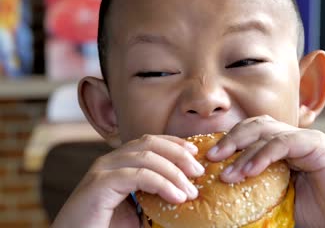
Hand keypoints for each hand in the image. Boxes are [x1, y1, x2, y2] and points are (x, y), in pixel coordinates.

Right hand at [51, 135, 204, 227]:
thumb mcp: (139, 210)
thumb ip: (157, 196)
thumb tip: (188, 192)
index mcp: (118, 163)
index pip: (150, 141)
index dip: (174, 143)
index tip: (195, 153)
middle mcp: (109, 161)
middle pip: (150, 143)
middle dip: (179, 154)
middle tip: (198, 172)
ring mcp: (102, 170)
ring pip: (146, 157)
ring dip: (174, 172)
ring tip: (191, 192)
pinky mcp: (99, 184)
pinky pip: (138, 175)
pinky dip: (161, 183)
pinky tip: (176, 197)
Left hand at [206, 115, 324, 227]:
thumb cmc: (317, 210)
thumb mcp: (278, 198)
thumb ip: (257, 189)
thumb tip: (225, 196)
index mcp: (283, 146)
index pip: (251, 133)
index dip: (229, 142)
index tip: (208, 160)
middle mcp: (293, 138)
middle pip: (254, 126)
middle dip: (230, 139)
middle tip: (210, 159)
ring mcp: (306, 139)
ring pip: (266, 132)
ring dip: (242, 150)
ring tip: (225, 172)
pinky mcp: (317, 146)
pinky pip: (284, 143)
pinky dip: (263, 155)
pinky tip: (248, 171)